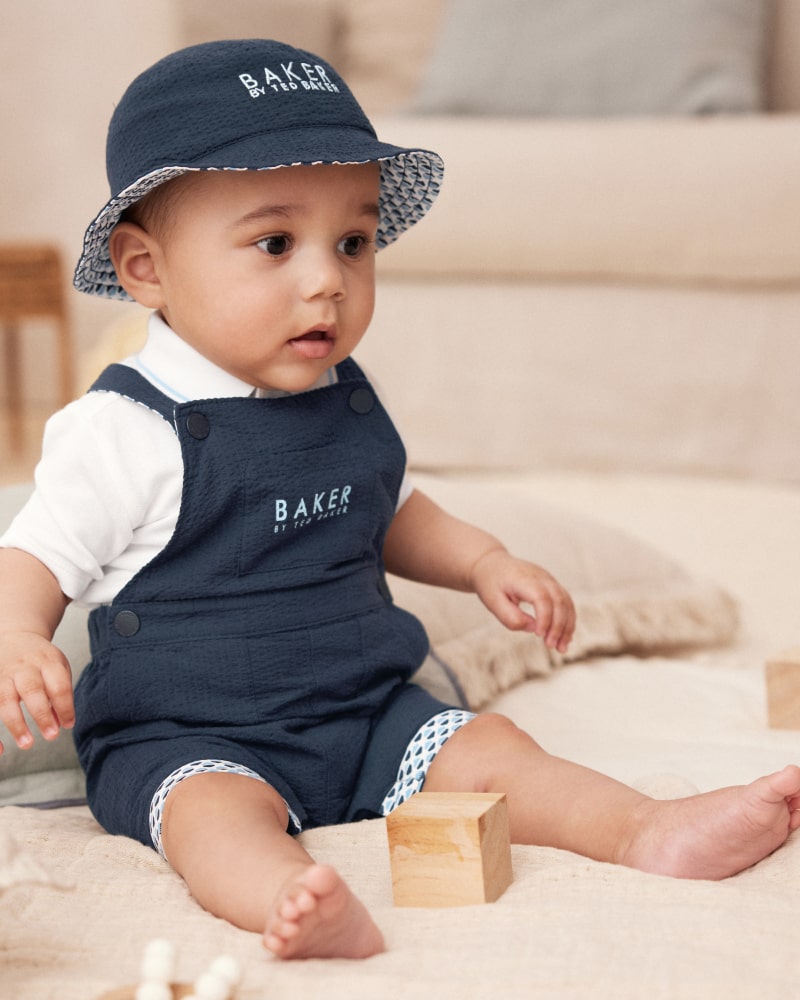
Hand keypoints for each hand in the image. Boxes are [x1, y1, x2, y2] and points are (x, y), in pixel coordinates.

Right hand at [0, 631, 73, 752]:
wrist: (14, 637)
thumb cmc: (41, 659)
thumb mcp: (57, 668)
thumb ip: (60, 694)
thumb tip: (62, 724)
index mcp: (47, 661)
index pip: (58, 685)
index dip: (65, 707)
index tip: (68, 725)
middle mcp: (24, 668)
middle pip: (32, 690)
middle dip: (42, 715)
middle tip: (52, 736)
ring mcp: (4, 675)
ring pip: (5, 700)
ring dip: (16, 724)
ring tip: (27, 744)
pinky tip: (0, 749)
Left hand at [470, 548, 575, 653]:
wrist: (491, 564)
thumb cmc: (491, 583)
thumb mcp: (492, 602)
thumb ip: (510, 617)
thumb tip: (533, 628)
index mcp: (524, 579)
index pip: (542, 598)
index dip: (544, 618)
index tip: (539, 635)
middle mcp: (541, 577)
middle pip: (559, 600)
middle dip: (559, 626)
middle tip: (552, 646)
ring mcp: (549, 579)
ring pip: (566, 602)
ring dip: (567, 626)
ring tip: (562, 647)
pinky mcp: (552, 584)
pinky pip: (566, 602)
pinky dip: (567, 619)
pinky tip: (564, 636)